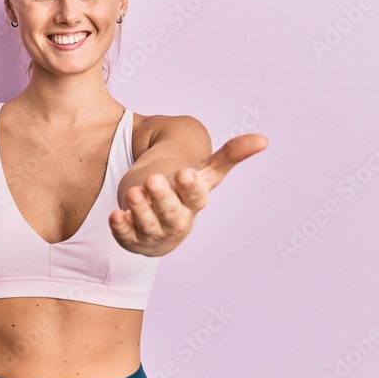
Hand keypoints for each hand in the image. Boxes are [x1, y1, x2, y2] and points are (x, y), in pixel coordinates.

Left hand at [109, 133, 267, 255]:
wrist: (163, 217)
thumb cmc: (185, 189)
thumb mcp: (205, 172)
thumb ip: (229, 155)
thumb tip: (263, 139)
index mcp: (194, 201)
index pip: (196, 195)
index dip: (190, 186)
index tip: (184, 172)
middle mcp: (177, 219)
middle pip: (171, 212)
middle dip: (162, 198)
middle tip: (152, 180)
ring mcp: (154, 231)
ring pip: (148, 225)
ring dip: (140, 210)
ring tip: (132, 192)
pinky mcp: (133, 238)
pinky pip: (126, 237)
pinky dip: (121, 228)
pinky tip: (115, 215)